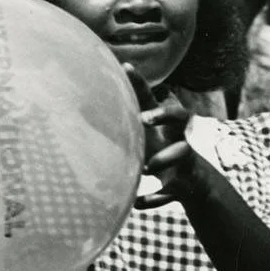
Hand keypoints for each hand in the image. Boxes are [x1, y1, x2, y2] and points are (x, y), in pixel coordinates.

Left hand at [126, 65, 201, 207]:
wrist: (194, 187)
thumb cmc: (159, 158)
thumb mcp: (141, 143)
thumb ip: (116, 129)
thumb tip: (76, 114)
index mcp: (161, 126)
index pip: (153, 99)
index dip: (140, 83)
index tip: (126, 67)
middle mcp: (176, 138)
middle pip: (181, 116)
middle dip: (164, 114)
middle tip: (145, 118)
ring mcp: (184, 160)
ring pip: (183, 153)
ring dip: (164, 159)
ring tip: (146, 168)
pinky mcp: (185, 184)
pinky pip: (172, 191)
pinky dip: (156, 198)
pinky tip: (139, 203)